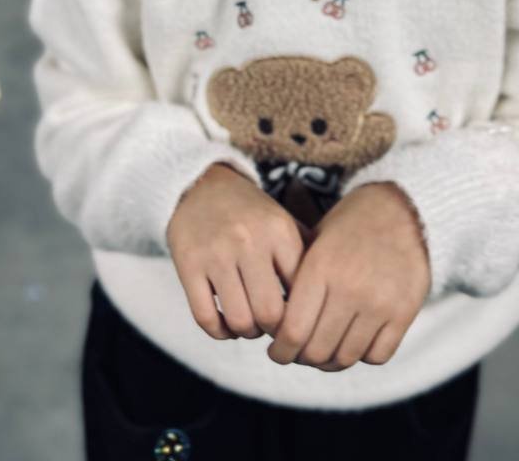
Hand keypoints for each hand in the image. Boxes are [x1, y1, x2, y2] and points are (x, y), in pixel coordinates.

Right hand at [166, 162, 314, 340]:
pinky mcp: (188, 265)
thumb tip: (330, 300)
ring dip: (247, 332)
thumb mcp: (282, 222)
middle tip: (272, 328)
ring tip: (250, 326)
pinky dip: (219, 331)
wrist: (201, 185)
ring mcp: (216, 253)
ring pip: (238, 319)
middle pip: (270, 313)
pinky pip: (205, 316)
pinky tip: (226, 326)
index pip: (301, 292)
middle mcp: (249, 240)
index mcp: (278, 230)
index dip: (302, 315)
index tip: (298, 318)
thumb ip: (305, 255)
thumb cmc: (250, 213)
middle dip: (274, 331)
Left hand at [267, 182, 430, 372]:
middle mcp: (350, 287)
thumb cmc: (349, 225)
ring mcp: (380, 302)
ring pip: (346, 358)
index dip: (281, 350)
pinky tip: (354, 341)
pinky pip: (378, 355)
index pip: (293, 331)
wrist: (402, 208)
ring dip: (331, 362)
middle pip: (317, 351)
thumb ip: (297, 281)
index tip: (277, 352)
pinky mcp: (404, 312)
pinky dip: (363, 355)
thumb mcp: (315, 240)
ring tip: (325, 352)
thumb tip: (277, 328)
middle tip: (299, 353)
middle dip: (302, 358)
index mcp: (321, 266)